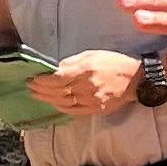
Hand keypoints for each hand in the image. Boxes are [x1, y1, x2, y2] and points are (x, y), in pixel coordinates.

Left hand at [27, 47, 142, 117]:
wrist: (136, 80)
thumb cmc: (114, 63)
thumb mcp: (93, 54)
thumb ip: (73, 62)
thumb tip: (57, 69)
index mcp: (85, 71)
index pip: (57, 79)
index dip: (43, 81)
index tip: (33, 79)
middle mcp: (86, 87)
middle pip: (57, 92)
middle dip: (41, 90)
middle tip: (31, 87)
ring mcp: (91, 101)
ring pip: (63, 103)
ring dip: (48, 100)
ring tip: (37, 95)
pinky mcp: (95, 110)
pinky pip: (74, 111)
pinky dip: (61, 108)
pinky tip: (54, 104)